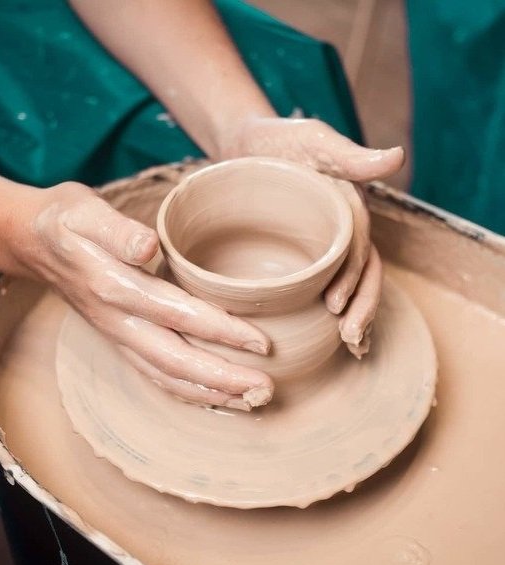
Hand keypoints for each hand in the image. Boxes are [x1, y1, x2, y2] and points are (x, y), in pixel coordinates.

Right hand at [11, 182, 272, 410]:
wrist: (32, 243)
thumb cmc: (66, 222)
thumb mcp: (84, 212)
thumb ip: (115, 230)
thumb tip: (147, 247)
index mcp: (115, 288)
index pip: (178, 314)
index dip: (221, 330)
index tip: (260, 343)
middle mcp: (118, 321)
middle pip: (175, 360)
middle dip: (222, 379)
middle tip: (265, 390)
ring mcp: (118, 336)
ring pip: (165, 376)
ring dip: (208, 394)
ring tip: (249, 402)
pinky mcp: (120, 340)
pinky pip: (154, 374)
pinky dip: (185, 391)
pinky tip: (212, 396)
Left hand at [223, 116, 404, 356]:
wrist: (245, 146)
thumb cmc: (278, 141)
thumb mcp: (312, 141)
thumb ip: (349, 155)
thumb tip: (396, 158)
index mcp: (348, 211)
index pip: (359, 251)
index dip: (354, 280)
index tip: (336, 307)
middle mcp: (340, 232)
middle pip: (362, 275)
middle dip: (363, 308)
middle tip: (353, 340)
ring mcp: (322, 246)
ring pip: (346, 284)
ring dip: (356, 315)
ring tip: (355, 347)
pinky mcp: (302, 255)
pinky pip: (318, 285)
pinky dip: (330, 310)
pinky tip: (329, 336)